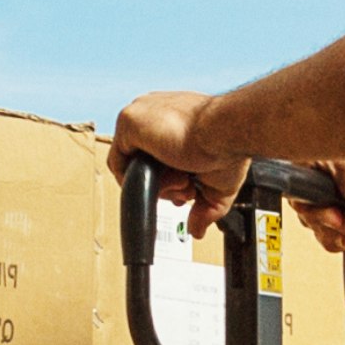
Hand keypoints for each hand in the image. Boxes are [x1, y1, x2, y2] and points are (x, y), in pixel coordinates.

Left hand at [105, 95, 247, 233]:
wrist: (226, 131)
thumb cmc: (227, 145)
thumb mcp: (218, 184)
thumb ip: (205, 207)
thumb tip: (197, 230)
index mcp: (176, 119)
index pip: (159, 153)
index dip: (169, 179)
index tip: (187, 189)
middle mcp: (157, 115)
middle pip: (145, 162)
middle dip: (165, 185)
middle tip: (186, 190)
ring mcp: (142, 117)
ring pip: (133, 165)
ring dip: (155, 184)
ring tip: (181, 183)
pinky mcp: (129, 122)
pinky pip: (117, 162)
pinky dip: (134, 180)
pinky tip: (158, 182)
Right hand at [296, 157, 344, 251]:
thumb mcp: (343, 164)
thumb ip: (313, 157)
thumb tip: (290, 152)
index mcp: (323, 160)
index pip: (292, 180)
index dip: (304, 197)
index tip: (320, 202)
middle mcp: (327, 179)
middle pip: (301, 206)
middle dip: (321, 217)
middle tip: (343, 215)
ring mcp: (335, 201)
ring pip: (311, 226)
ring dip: (330, 231)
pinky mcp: (343, 221)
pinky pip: (324, 238)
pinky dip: (335, 241)